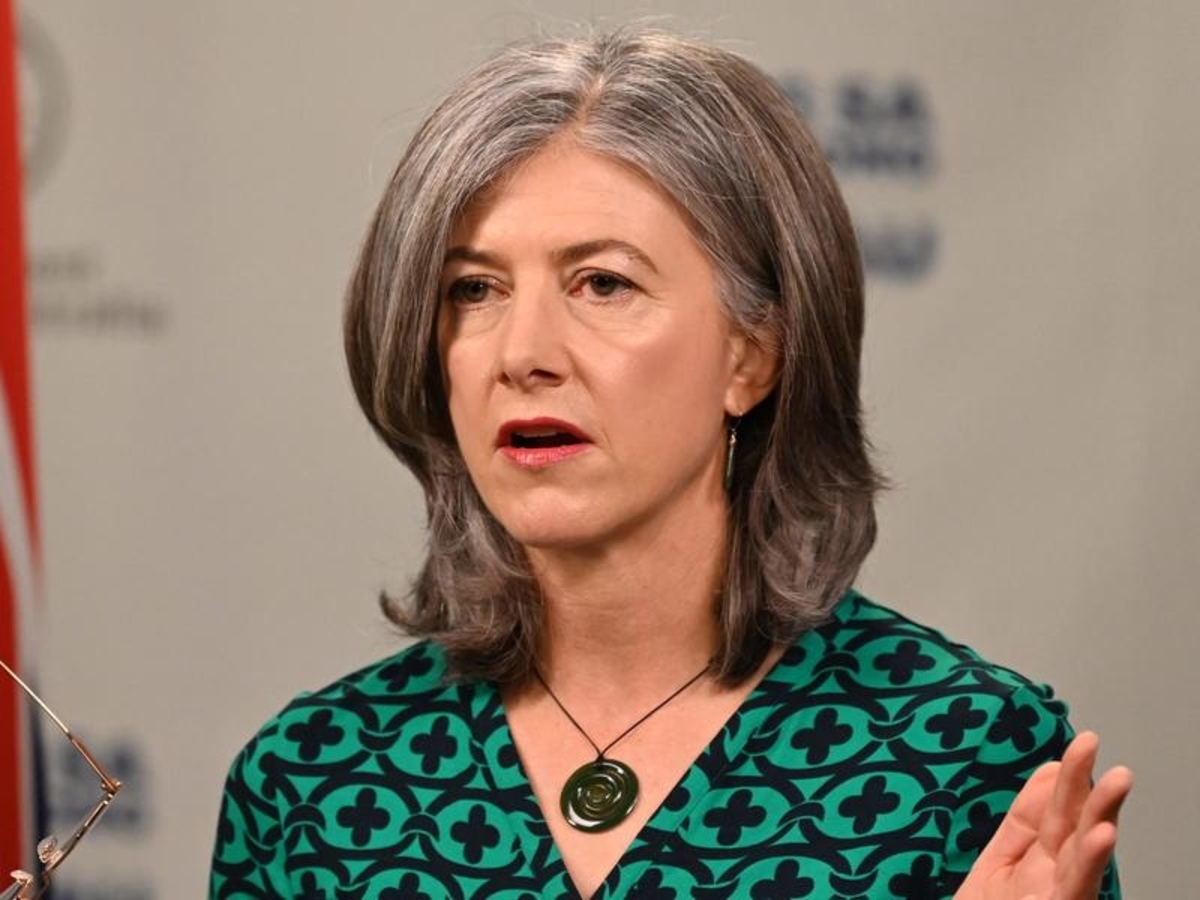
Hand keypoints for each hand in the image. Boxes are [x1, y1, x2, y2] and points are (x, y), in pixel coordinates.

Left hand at [955, 731, 1132, 898]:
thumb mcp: (994, 868)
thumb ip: (1021, 823)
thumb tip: (1048, 771)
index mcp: (1033, 866)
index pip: (1049, 816)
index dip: (1060, 781)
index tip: (1075, 747)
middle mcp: (1050, 882)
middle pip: (1070, 828)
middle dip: (1085, 786)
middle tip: (1092, 743)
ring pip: (1083, 856)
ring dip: (1101, 816)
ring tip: (1117, 780)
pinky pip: (1076, 889)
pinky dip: (1089, 861)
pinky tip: (1100, 835)